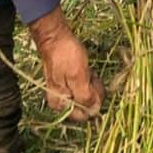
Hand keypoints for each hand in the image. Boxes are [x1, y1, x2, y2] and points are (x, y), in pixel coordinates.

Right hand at [29, 6, 104, 121]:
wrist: (55, 37)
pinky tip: (88, 71)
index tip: (97, 87)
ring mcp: (63, 92)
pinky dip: (88, 81)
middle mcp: (60, 101)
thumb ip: (85, 96)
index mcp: (60, 104)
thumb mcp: (78, 76)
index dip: (94, 103)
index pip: (83, 115)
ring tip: (90, 72)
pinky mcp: (67, 82)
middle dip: (93, 93)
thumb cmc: (66, 55)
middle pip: (84, 106)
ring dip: (91, 86)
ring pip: (85, 96)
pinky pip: (82, 87)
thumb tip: (94, 111)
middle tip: (93, 76)